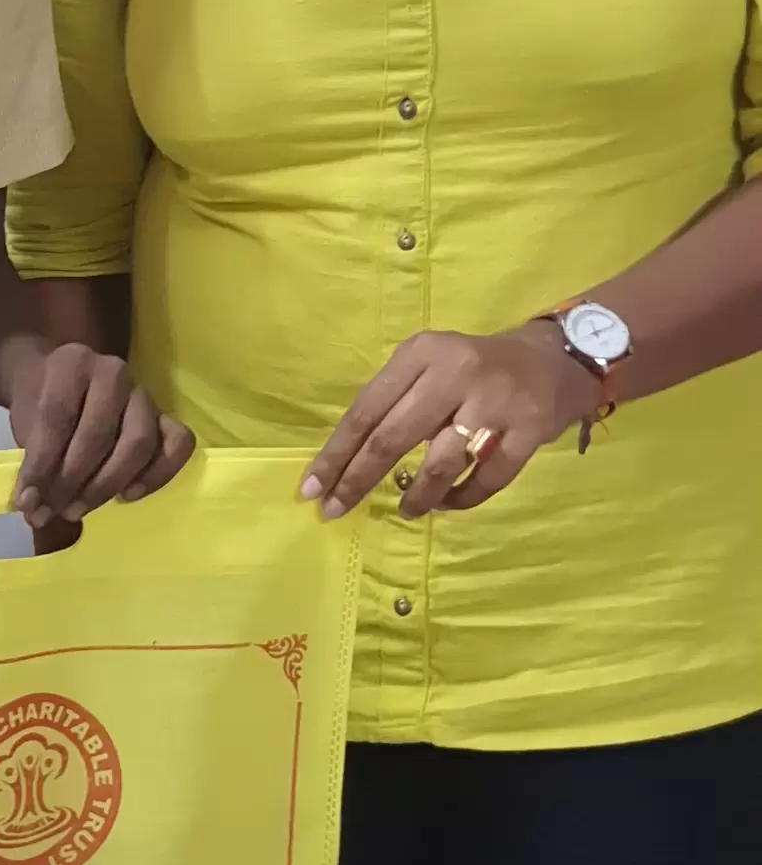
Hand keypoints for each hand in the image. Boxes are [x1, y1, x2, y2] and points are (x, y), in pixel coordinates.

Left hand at [5, 342, 193, 530]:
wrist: (59, 387)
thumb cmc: (41, 405)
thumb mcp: (26, 426)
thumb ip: (31, 464)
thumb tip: (33, 509)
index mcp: (72, 363)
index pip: (57, 415)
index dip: (41, 462)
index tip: (27, 499)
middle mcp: (112, 372)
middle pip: (98, 433)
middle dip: (72, 480)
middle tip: (53, 509)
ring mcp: (143, 394)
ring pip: (138, 442)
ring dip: (106, 484)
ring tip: (78, 508)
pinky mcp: (166, 417)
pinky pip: (177, 444)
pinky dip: (156, 475)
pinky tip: (127, 495)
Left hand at [303, 325, 591, 521]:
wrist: (552, 360)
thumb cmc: (473, 370)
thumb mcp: (428, 367)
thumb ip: (393, 402)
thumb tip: (345, 462)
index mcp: (421, 353)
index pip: (366, 410)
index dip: (336, 454)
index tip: (311, 490)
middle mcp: (455, 372)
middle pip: (392, 437)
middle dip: (358, 481)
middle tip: (335, 511)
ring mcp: (495, 402)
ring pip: (440, 464)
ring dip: (416, 496)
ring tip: (407, 510)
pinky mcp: (528, 430)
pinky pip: (485, 480)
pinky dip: (460, 500)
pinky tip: (447, 502)